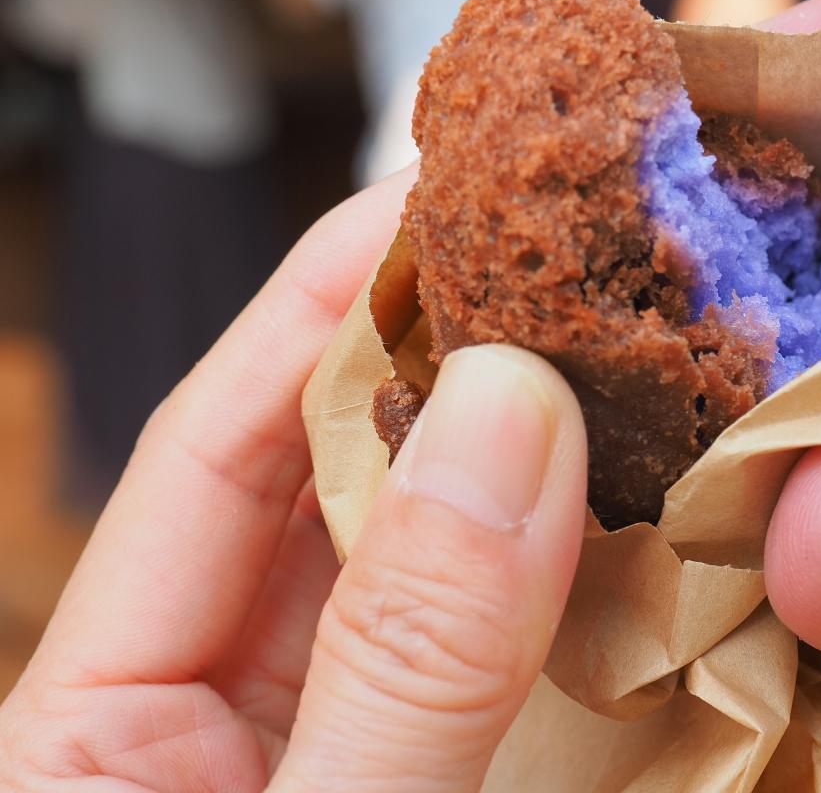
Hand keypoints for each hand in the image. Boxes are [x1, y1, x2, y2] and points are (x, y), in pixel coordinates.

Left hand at [0, 168, 588, 791]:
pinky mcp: (417, 770)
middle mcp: (204, 716)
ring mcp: (319, 745)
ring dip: (508, 458)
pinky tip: (611, 497)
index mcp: (96, 731)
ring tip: (599, 349)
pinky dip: (548, 567)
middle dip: (432, 362)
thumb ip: (407, 658)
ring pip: (416, 554)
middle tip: (545, 256)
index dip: (318, 308)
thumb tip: (507, 415)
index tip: (428, 199)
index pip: (204, 454)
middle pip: (318, 484)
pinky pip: (481, 638)